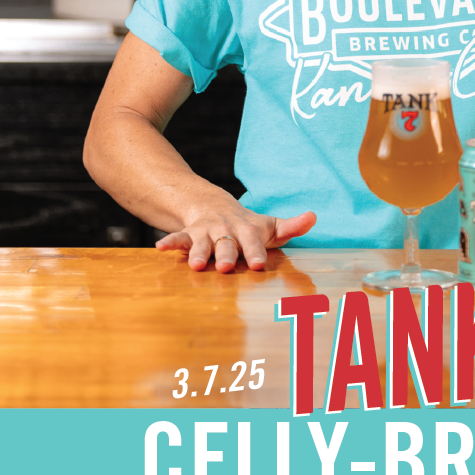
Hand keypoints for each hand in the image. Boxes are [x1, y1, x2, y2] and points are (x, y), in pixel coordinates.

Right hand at [155, 199, 316, 272]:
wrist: (215, 206)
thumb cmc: (248, 226)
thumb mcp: (270, 226)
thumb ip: (291, 226)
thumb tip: (313, 216)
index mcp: (248, 230)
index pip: (254, 243)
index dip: (255, 252)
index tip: (258, 265)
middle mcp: (227, 230)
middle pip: (227, 244)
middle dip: (226, 255)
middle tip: (225, 268)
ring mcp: (207, 232)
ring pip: (203, 243)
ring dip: (199, 253)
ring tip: (196, 265)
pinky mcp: (189, 234)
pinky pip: (179, 238)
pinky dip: (170, 242)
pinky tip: (161, 249)